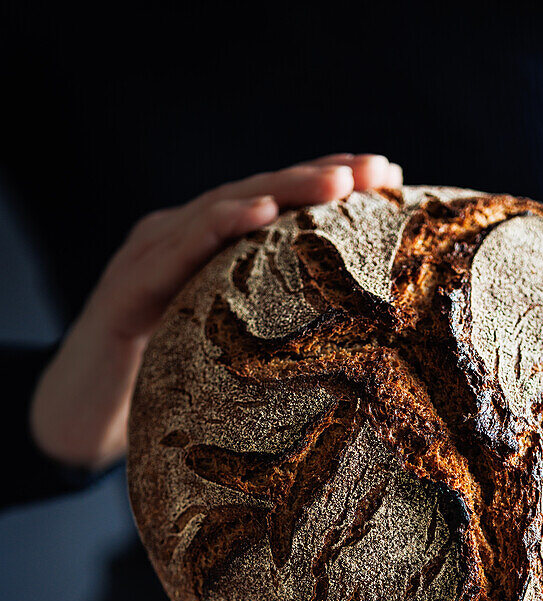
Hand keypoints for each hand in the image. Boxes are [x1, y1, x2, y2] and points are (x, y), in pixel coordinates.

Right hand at [29, 153, 402, 468]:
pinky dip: (215, 227)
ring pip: (220, 209)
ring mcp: (150, 257)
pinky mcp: (125, 288)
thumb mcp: (227, 352)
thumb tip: (357, 356)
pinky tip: (256, 214)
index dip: (330, 189)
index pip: (277, 209)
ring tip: (336, 180)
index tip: (391, 177)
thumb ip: (271, 334)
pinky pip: (174, 252)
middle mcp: (180, 240)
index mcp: (211, 253)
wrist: (79, 417)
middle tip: (379, 167)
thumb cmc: (161, 384)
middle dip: (320, 176)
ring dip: (281, 190)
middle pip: (258, 195)